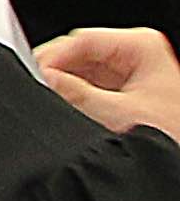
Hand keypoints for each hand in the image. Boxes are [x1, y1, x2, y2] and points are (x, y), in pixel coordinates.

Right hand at [39, 26, 179, 137]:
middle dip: (60, 73)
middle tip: (42, 89)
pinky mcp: (129, 92)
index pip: (81, 39)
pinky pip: (92, 86)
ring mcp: (134, 72)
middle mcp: (139, 54)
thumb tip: (44, 78)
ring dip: (69, 87)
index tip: (34, 74)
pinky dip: (79, 96)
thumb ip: (74, 93)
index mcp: (142, 46)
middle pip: (80, 54)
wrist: (179, 161)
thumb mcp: (117, 114)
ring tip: (58, 102)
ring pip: (84, 71)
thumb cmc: (173, 136)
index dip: (53, 57)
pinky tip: (72, 108)